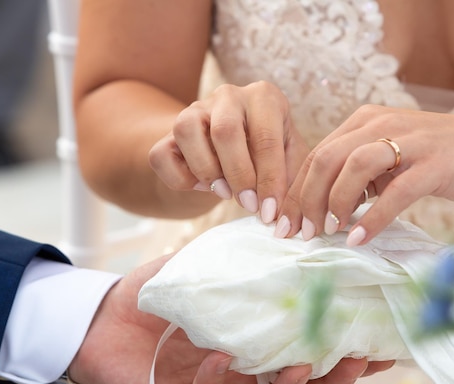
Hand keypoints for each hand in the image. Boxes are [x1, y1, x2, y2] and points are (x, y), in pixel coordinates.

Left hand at [69, 255, 392, 383]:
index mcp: (257, 352)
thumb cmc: (158, 298)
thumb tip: (288, 235)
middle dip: (334, 381)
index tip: (380, 339)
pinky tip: (215, 359)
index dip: (346, 354)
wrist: (103, 316)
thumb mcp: (208, 273)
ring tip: (299, 365)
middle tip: (358, 358)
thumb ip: (244, 261)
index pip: (312, 358)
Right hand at [149, 81, 309, 223]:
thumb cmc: (268, 154)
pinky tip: (202, 185)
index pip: (266, 138)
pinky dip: (179, 177)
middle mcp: (228, 95)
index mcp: (264, 97)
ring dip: (206, 170)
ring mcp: (194, 109)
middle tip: (248, 205)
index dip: (269, 180)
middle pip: (225, 131)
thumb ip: (292, 182)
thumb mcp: (289, 160)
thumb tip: (286, 219)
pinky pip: (161, 154)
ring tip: (225, 192)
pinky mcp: (168, 131)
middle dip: (238, 176)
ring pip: (186, 131)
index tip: (270, 212)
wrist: (232, 147)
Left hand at [279, 105, 453, 244]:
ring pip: (354, 166)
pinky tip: (358, 239)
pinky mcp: (435, 163)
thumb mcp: (389, 159)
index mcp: (364, 121)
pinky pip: (395, 192)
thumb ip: (358, 176)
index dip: (295, 191)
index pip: (317, 156)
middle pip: (326, 158)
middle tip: (301, 233)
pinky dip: (372, 218)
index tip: (285, 224)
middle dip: (306, 199)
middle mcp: (381, 123)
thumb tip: (323, 210)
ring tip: (328, 232)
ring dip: (335, 203)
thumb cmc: (436, 157)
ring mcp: (409, 141)